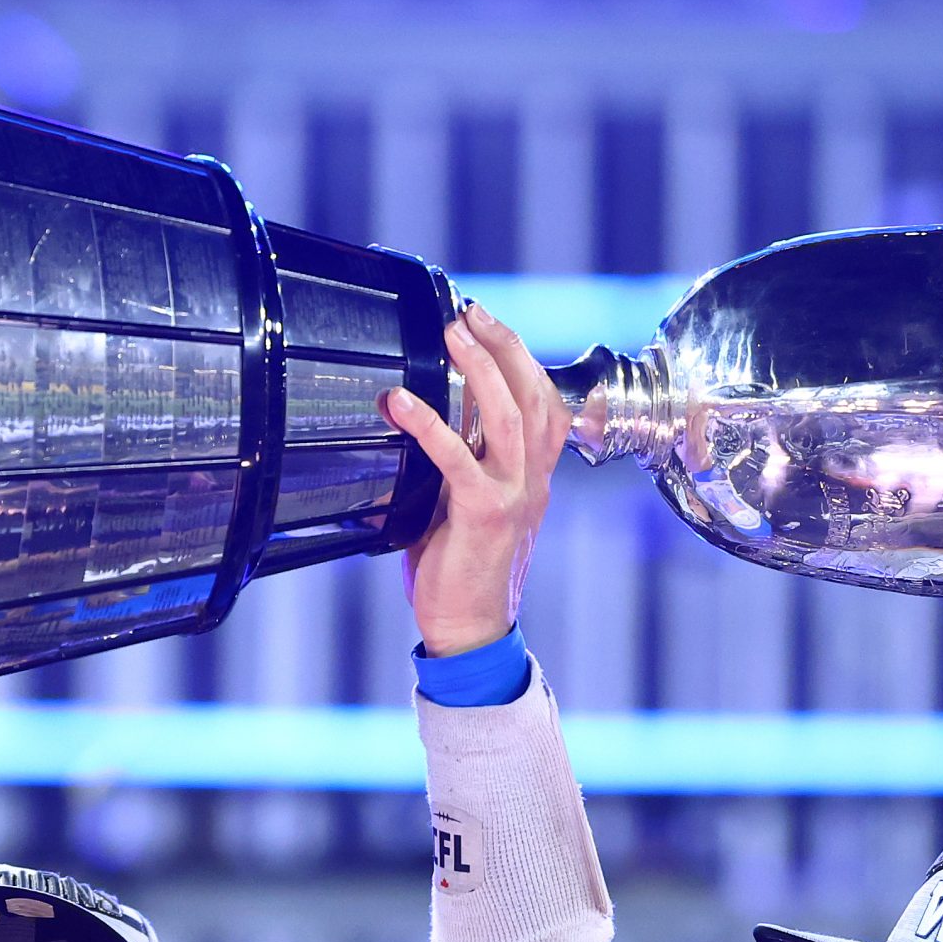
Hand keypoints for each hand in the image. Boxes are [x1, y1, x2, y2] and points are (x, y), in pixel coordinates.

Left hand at [381, 302, 567, 657]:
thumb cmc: (460, 572)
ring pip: (509, 416)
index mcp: (532, 478)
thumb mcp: (465, 507)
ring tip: (451, 334)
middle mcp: (533, 481)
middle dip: (504, 346)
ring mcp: (514, 497)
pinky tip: (399, 402)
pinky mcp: (484, 514)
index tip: (489, 326)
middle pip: (534, 396)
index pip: (543, 404)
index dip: (521, 360)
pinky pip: (459, 459)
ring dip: (480, 368)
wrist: (471, 630)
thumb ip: (460, 468)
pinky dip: (428, 424)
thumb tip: (431, 426)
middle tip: (470, 312)